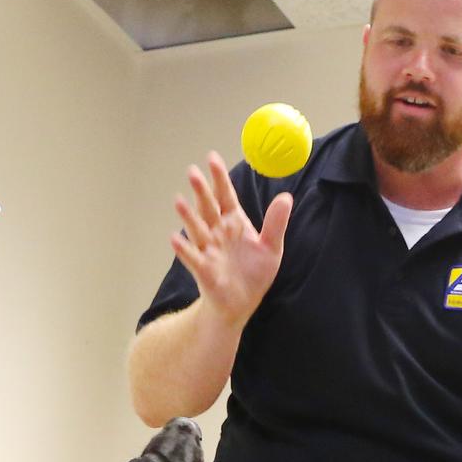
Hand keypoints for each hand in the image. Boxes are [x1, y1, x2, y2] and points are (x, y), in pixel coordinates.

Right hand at [169, 153, 292, 327]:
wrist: (240, 303)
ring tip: (179, 201)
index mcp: (235, 223)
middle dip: (200, 190)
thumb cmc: (253, 274)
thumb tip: (286, 196)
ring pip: (196, 228)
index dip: (219, 177)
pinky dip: (183, 248)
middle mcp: (218, 233)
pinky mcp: (204, 270)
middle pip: (208, 207)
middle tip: (192, 171)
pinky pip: (192, 257)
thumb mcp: (271, 247)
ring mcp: (209, 250)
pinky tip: (175, 239)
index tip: (211, 158)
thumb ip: (276, 223)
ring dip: (188, 215)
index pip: (225, 195)